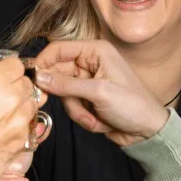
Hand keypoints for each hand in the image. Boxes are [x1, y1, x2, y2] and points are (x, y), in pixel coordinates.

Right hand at [0, 58, 39, 180]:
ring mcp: (20, 120)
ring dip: (20, 105)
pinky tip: (1, 130)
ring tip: (1, 115)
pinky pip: (29, 123)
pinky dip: (19, 124)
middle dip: (15, 87)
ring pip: (31, 103)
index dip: (7, 70)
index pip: (16, 65)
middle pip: (26, 83)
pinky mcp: (23, 139)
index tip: (2, 76)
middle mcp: (10, 99)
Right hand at [33, 40, 168, 147]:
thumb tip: (39, 76)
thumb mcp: (98, 92)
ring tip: (94, 117)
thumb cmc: (133, 106)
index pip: (58, 49)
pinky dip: (82, 116)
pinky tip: (98, 121)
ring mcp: (88, 81)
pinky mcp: (87, 97)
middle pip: (57, 73)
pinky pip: (70, 105)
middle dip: (66, 95)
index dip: (43, 62)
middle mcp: (90, 62)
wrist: (147, 131)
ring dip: (76, 109)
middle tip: (76, 106)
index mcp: (95, 50)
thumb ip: (66, 84)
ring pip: (62, 93)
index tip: (33, 80)